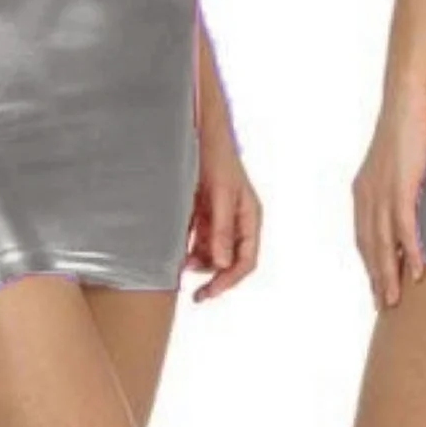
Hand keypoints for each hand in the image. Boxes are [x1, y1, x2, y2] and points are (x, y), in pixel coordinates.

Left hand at [183, 128, 261, 302]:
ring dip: (199, 263)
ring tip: (180, 266)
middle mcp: (237, 221)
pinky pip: (199, 240)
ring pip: (213, 253)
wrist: (199, 132)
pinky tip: (177, 253)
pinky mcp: (204, 213)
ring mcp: (220, 218)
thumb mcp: (220, 194)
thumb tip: (223, 263)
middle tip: (195, 294)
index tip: (210, 292)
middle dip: (214, 276)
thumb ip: (222, 229)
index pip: (246, 260)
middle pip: (230, 261)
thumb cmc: (215, 157)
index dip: (230, 280)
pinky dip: (190, 249)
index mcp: (249, 217)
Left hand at [351, 87, 425, 306]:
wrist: (406, 99)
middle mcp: (367, 195)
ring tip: (395, 298)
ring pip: (383, 243)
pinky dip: (411, 251)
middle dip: (376, 278)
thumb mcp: (398, 163)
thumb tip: (412, 204)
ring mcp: (382, 191)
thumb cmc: (407, 126)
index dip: (370, 264)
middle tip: (383, 304)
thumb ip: (400, 186)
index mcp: (363, 191)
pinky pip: (404, 226)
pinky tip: (417, 270)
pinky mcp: (401, 186)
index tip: (377, 287)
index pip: (364, 237)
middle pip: (369, 247)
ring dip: (389, 274)